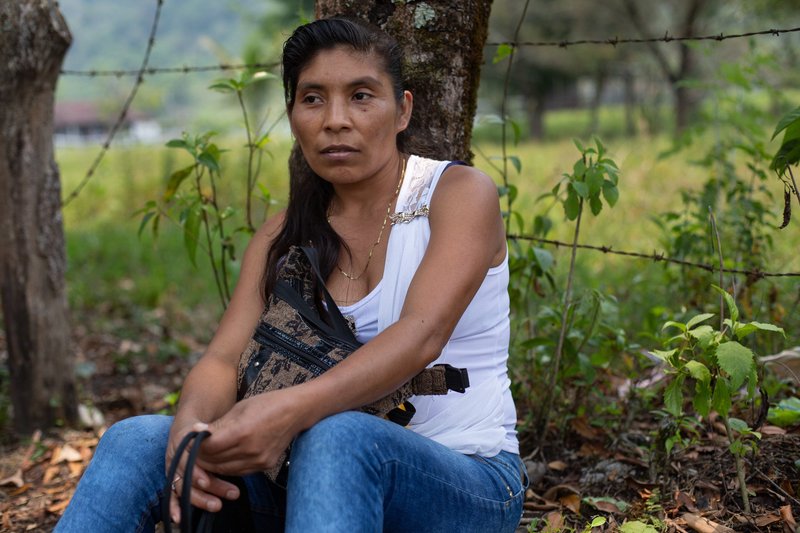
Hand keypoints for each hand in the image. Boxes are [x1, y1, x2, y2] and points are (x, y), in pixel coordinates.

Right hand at [165, 422, 241, 524]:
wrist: (190, 424)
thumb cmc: (204, 425)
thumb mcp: (209, 424)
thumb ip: (214, 431)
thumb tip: (222, 433)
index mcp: (182, 442)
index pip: (188, 459)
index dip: (196, 472)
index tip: (207, 481)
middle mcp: (176, 457)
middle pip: (189, 476)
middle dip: (209, 486)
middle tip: (231, 492)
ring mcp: (174, 469)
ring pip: (184, 487)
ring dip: (200, 498)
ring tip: (218, 506)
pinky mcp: (175, 479)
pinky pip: (172, 495)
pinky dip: (174, 507)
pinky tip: (179, 518)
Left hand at [195, 387, 309, 474]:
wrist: (295, 412)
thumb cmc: (266, 404)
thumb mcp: (239, 408)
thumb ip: (218, 425)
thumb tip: (195, 432)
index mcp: (242, 431)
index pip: (209, 446)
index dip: (196, 445)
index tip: (190, 439)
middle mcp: (250, 450)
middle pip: (215, 461)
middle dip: (201, 456)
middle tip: (192, 449)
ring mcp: (258, 460)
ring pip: (224, 470)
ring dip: (211, 464)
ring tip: (205, 454)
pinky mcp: (264, 466)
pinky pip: (238, 471)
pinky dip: (226, 466)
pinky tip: (222, 458)